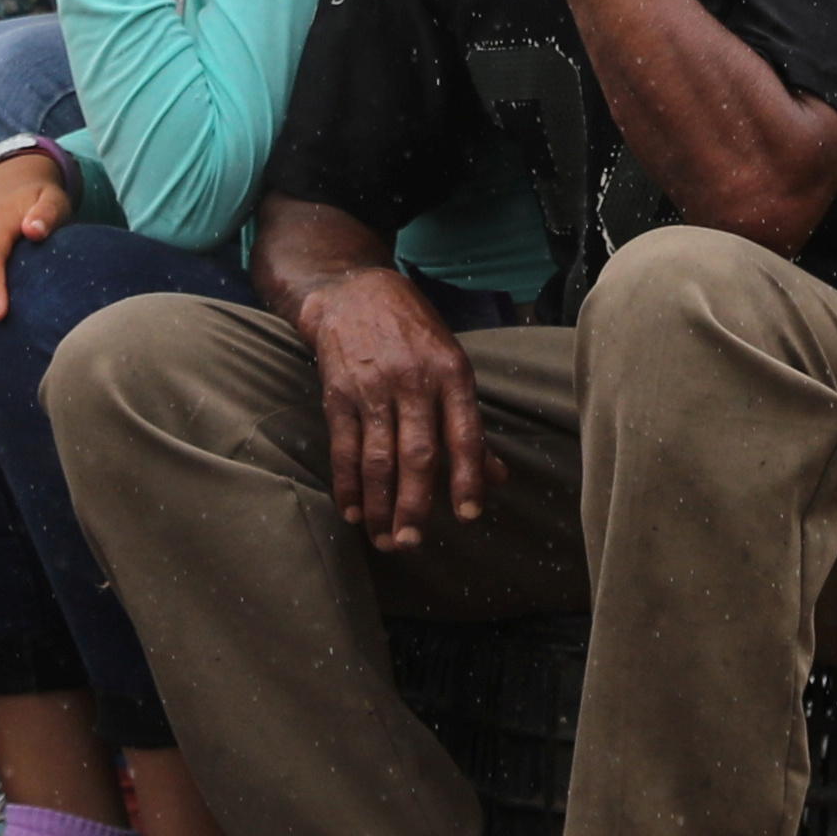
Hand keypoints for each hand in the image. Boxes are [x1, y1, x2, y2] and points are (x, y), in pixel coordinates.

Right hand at [292, 259, 487, 541]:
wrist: (353, 293)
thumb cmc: (413, 333)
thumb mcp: (452, 365)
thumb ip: (470, 424)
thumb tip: (497, 477)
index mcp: (452, 373)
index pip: (464, 434)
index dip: (466, 477)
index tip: (468, 515)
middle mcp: (414, 381)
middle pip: (417, 454)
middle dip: (415, 505)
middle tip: (412, 543)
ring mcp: (373, 388)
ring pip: (378, 458)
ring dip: (380, 504)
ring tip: (383, 538)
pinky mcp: (339, 394)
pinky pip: (344, 447)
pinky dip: (348, 484)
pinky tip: (354, 511)